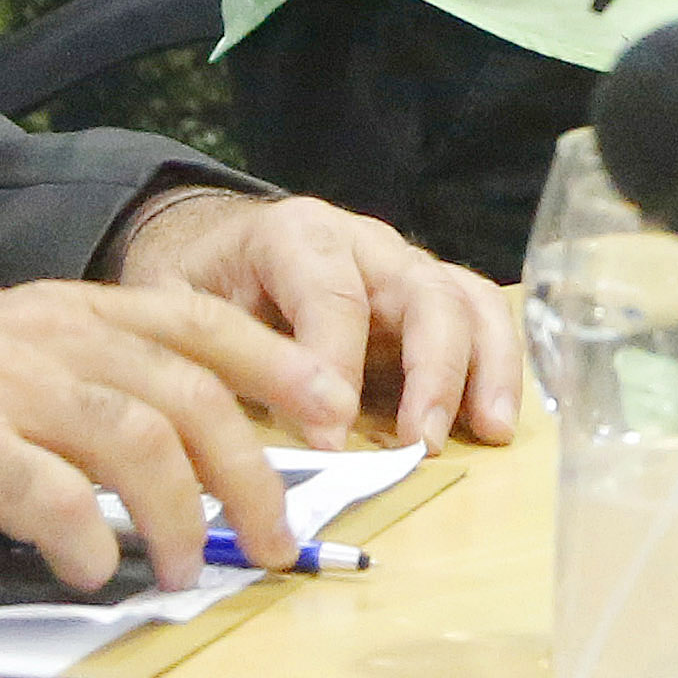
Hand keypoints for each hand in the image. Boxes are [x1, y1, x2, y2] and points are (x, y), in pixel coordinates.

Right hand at [0, 278, 342, 591]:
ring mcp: (10, 384)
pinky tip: (96, 571)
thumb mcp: (30, 357)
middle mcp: (58, 335)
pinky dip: (85, 539)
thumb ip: (108, 381)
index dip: (279, 367)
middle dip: (250, 473)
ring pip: (136, 441)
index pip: (205, 326)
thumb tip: (201, 449)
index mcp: (83, 310)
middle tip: (278, 538)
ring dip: (180, 517)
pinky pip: (47, 494)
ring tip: (189, 570)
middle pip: (190, 395)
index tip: (334, 413)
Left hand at [111, 189, 522, 453]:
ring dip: (485, 366)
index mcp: (296, 235)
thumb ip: (216, 359)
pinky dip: (500, 365)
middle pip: (421, 291)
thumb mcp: (177, 311)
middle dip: (431, 368)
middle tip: (422, 443)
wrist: (215, 247)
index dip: (335, 367)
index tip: (329, 441)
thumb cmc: (197, 284)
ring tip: (489, 432)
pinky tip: (496, 421)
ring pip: (466, 299)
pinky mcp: (426, 296)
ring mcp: (404, 266)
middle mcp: (364, 241)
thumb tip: (249, 436)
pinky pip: (479, 316)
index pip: (333, 295)